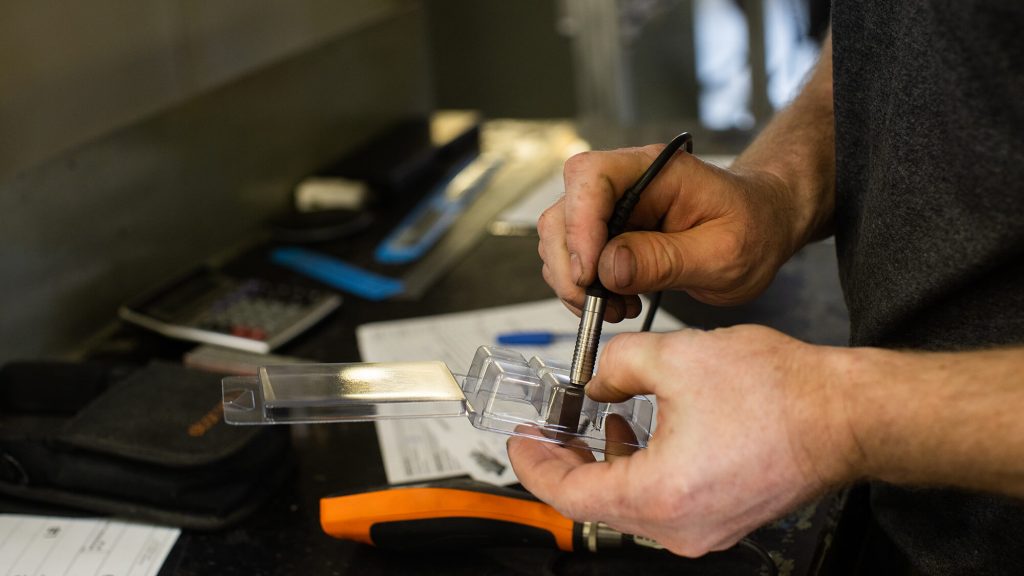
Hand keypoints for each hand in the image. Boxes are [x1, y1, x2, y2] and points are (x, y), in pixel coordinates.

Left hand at [506, 325, 859, 556]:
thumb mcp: (676, 358)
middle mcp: (680, 528)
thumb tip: (595, 380)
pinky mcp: (722, 516)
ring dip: (603, 462)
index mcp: (661, 497)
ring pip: (629, 502)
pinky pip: (661, 501)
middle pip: (596, 503)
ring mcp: (704, 529)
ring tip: (592, 421)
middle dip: (566, 461)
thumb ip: (615, 367)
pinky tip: (638, 431)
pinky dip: (638, 468)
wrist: (846, 415)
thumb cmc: (781, 396)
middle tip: (549, 430)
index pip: (570, 495)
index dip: (535, 464)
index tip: (521, 440)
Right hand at [538, 147, 803, 320]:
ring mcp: (611, 209)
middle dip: (570, 265)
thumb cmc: (753, 230)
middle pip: (563, 211)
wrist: (761, 229)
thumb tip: (608, 269)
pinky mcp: (606, 234)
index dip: (580, 226)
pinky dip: (584, 289)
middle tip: (598, 305)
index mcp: (655, 170)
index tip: (590, 274)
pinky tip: (618, 303)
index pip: (591, 178)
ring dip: (576, 282)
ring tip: (618, 308)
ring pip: (559, 239)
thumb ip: (666, 260)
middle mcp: (624, 182)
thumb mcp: (724, 254)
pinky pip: (573, 259)